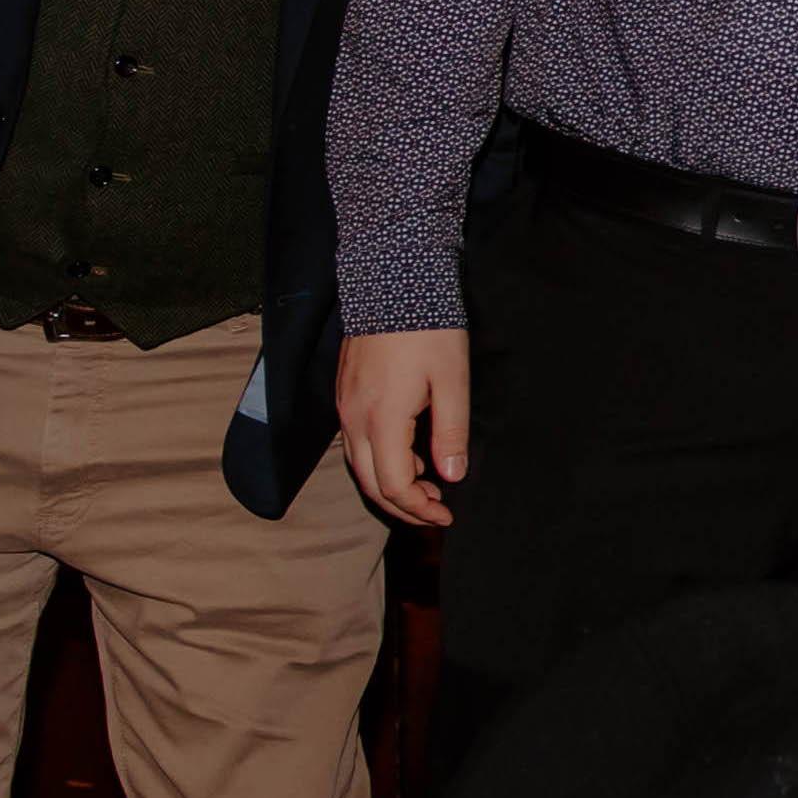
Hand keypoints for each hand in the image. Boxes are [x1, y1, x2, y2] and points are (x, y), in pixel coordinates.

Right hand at [336, 329, 469, 529]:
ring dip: (390, 483)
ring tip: (428, 486)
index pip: (393, 485)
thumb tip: (452, 475)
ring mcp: (345, 406)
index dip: (418, 508)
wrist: (392, 283)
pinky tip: (410, 453)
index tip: (447, 514)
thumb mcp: (452, 380)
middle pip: (370, 483)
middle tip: (437, 510)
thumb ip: (451, 432)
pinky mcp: (345, 394)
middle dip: (403, 505)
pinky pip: (356, 442)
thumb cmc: (429, 329)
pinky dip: (380, 460)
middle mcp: (354, 419)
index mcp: (382, 420)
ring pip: (359, 465)